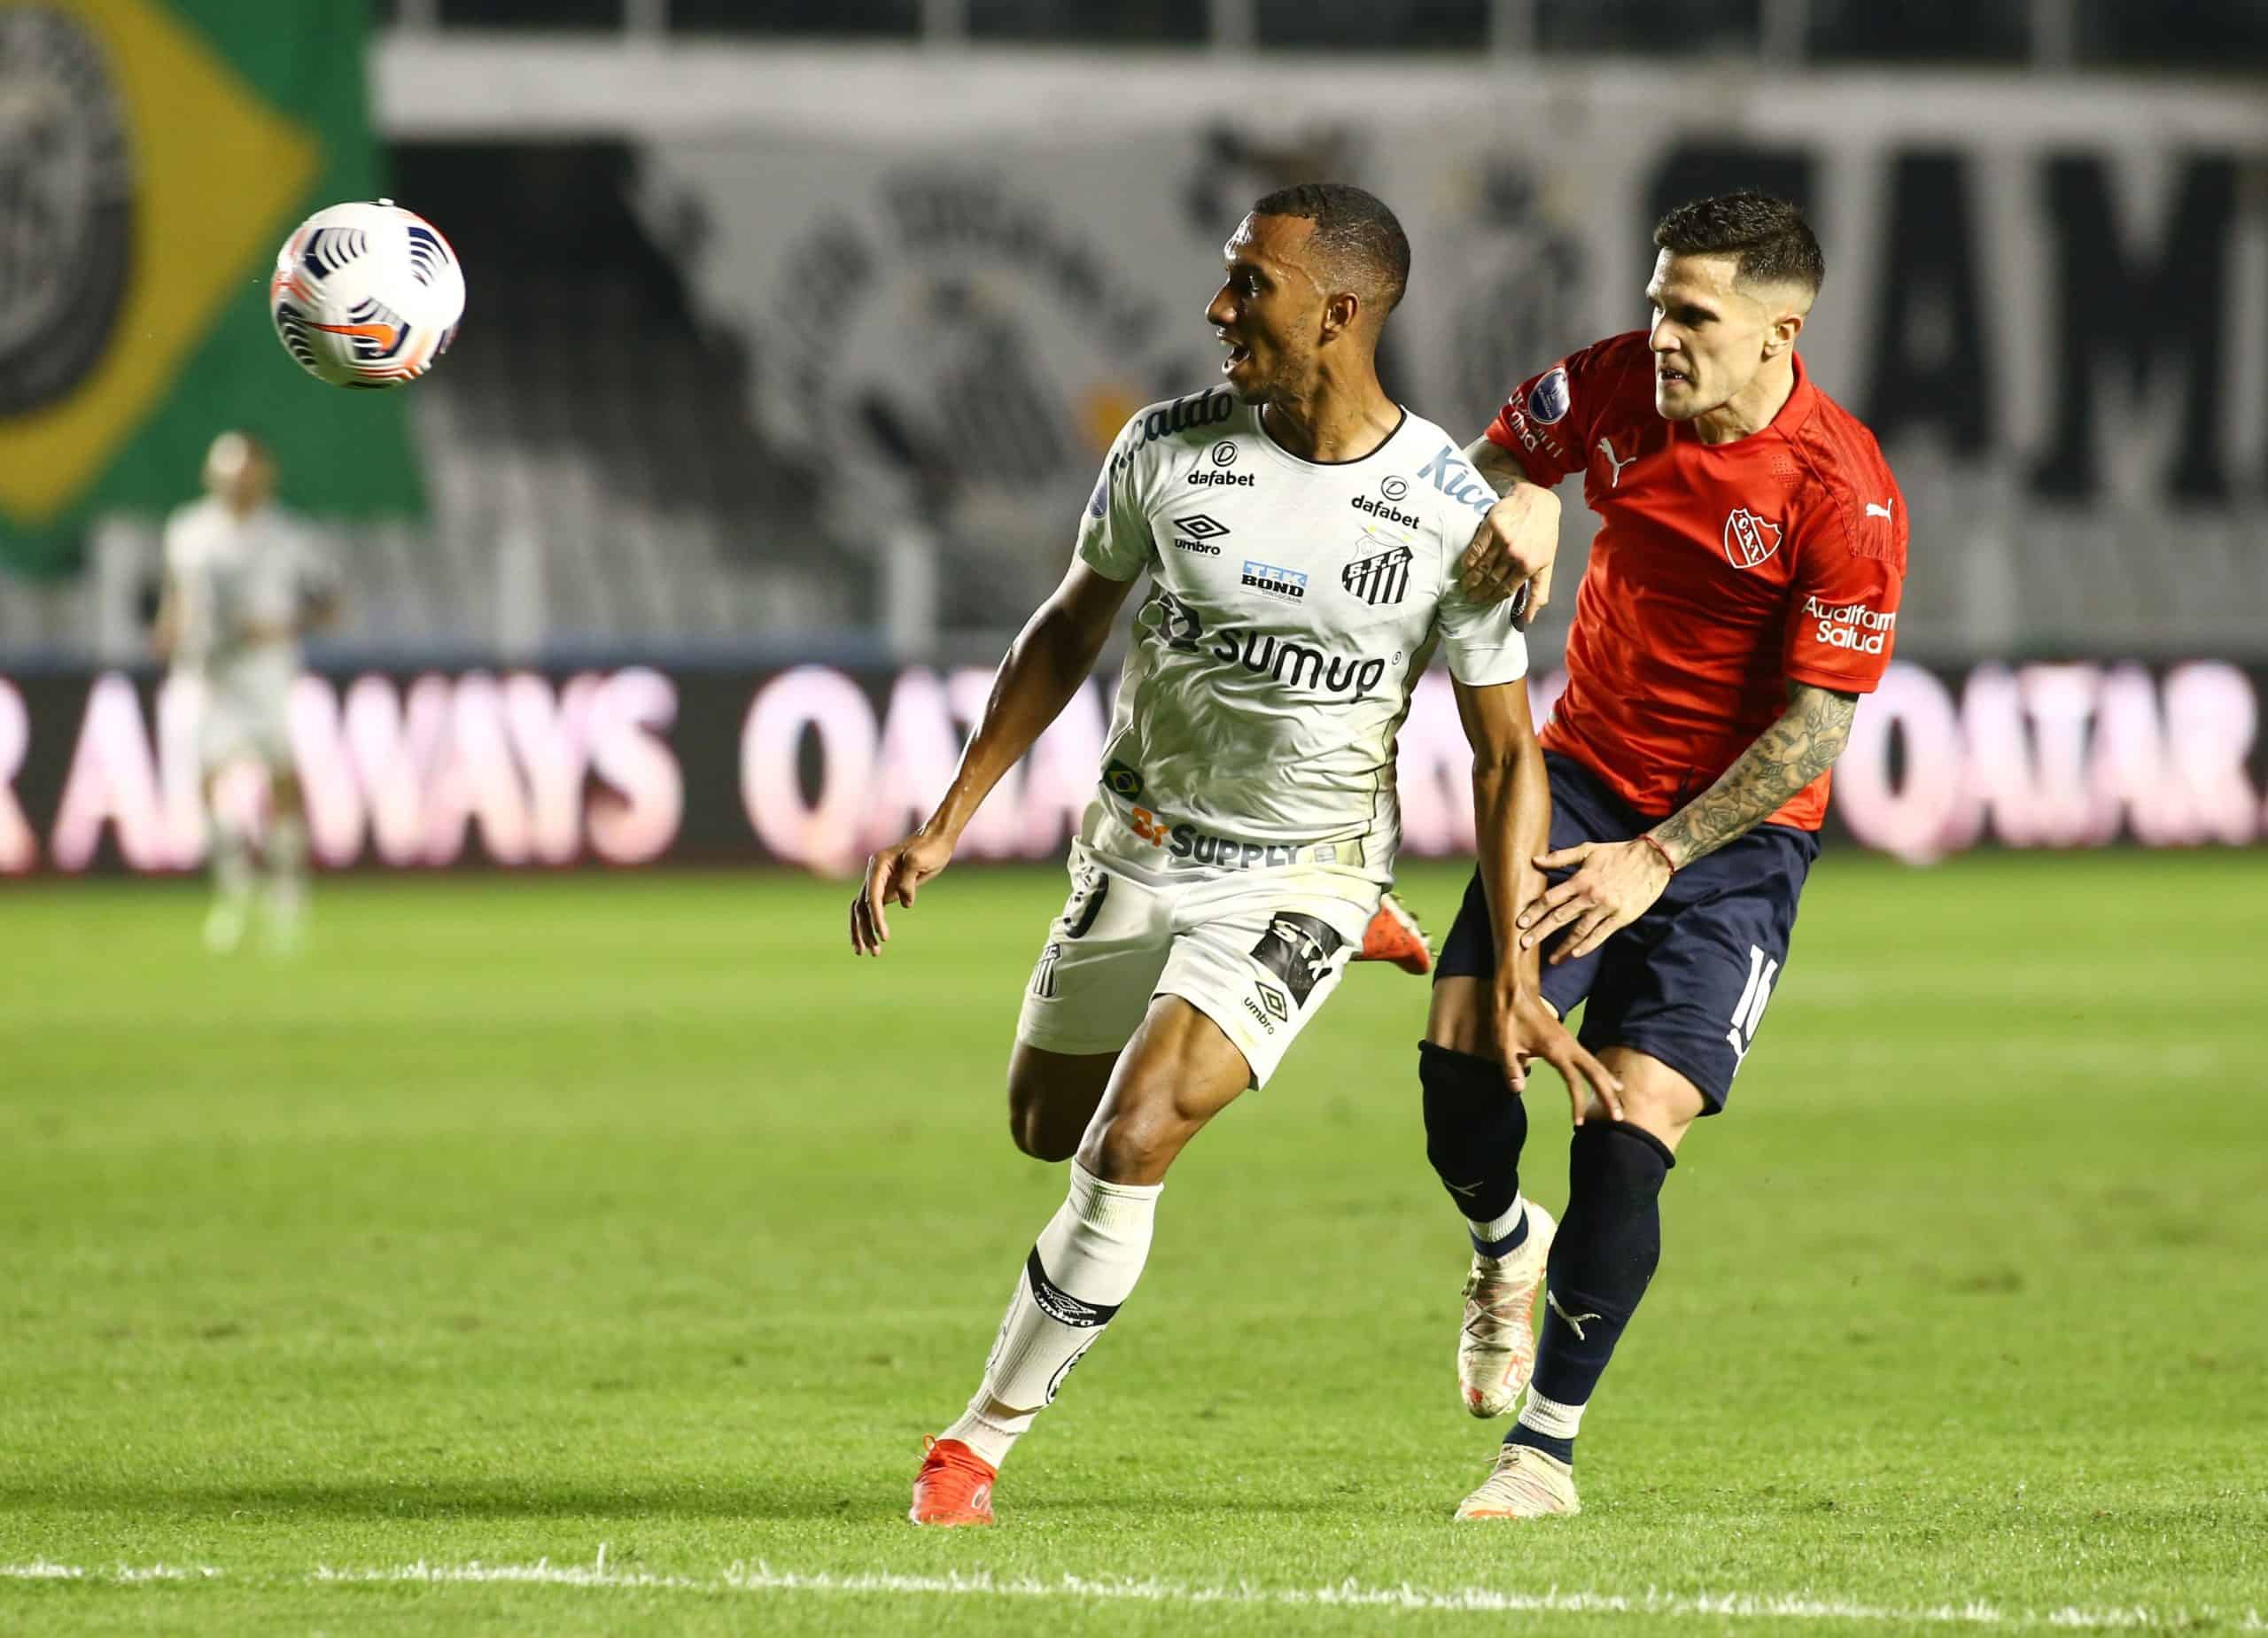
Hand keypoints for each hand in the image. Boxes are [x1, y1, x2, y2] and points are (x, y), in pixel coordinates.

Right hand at [849, 830, 954, 955]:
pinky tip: (874, 939)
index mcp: (878, 865)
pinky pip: (873, 909)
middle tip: (872, 952)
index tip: (884, 936)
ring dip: (864, 931)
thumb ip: (908, 882)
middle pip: (861, 907)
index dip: (877, 918)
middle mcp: (874, 874)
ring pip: (862, 910)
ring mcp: (878, 881)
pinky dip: (871, 924)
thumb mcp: (919, 861)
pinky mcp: (886, 888)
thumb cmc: (930, 848)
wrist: (936, 839)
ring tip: (871, 953)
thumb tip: (904, 904)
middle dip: (864, 930)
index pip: (872, 897)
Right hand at [1458, 484, 1560, 626]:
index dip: (1492, 599)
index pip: (1505, 590)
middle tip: (1470, 598)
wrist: (1538, 502)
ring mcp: (1502, 541)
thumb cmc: (1544, 533)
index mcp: (1529, 566)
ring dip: (1470, 580)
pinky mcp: (1491, 527)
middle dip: (1478, 593)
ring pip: (1481, 567)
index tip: (1482, 603)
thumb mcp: (1547, 563)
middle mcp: (1515, 555)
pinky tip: (1464, 568)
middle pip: (1491, 581)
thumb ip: (1539, 591)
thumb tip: (1529, 618)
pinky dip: (1468, 561)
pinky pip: (1475, 549)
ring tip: (1464, 587)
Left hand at [1489, 978, 1624, 1125]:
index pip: (1573, 1081)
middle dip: (1607, 1095)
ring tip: (1620, 1102)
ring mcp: (1570, 1041)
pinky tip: (1605, 1080)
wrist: (1516, 992)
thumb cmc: (1508, 1018)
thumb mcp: (1503, 1044)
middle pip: (1595, 1072)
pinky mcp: (1568, 1040)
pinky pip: (1589, 1059)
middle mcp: (1569, 1045)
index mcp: (1555, 1049)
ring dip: (1607, 1083)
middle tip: (1618, 1117)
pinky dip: (1600, 1072)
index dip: (1578, 1103)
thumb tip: (1519, 1090)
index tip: (1578, 1123)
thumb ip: (1511, 1068)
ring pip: (1596, 1064)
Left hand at [1516, 838, 1673, 964]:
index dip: (1534, 911)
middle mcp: (1591, 895)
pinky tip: (1576, 954)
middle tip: (1524, 944)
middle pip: (1560, 917)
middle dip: (1540, 931)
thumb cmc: (1617, 853)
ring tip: (1551, 959)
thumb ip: (1560, 858)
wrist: (1652, 858)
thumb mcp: (1587, 850)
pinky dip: (1588, 945)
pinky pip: (1601, 934)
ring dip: (1563, 946)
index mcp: (1580, 880)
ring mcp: (1606, 908)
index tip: (1519, 923)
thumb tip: (1535, 860)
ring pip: (1579, 930)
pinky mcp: (1621, 917)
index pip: (1551, 898)